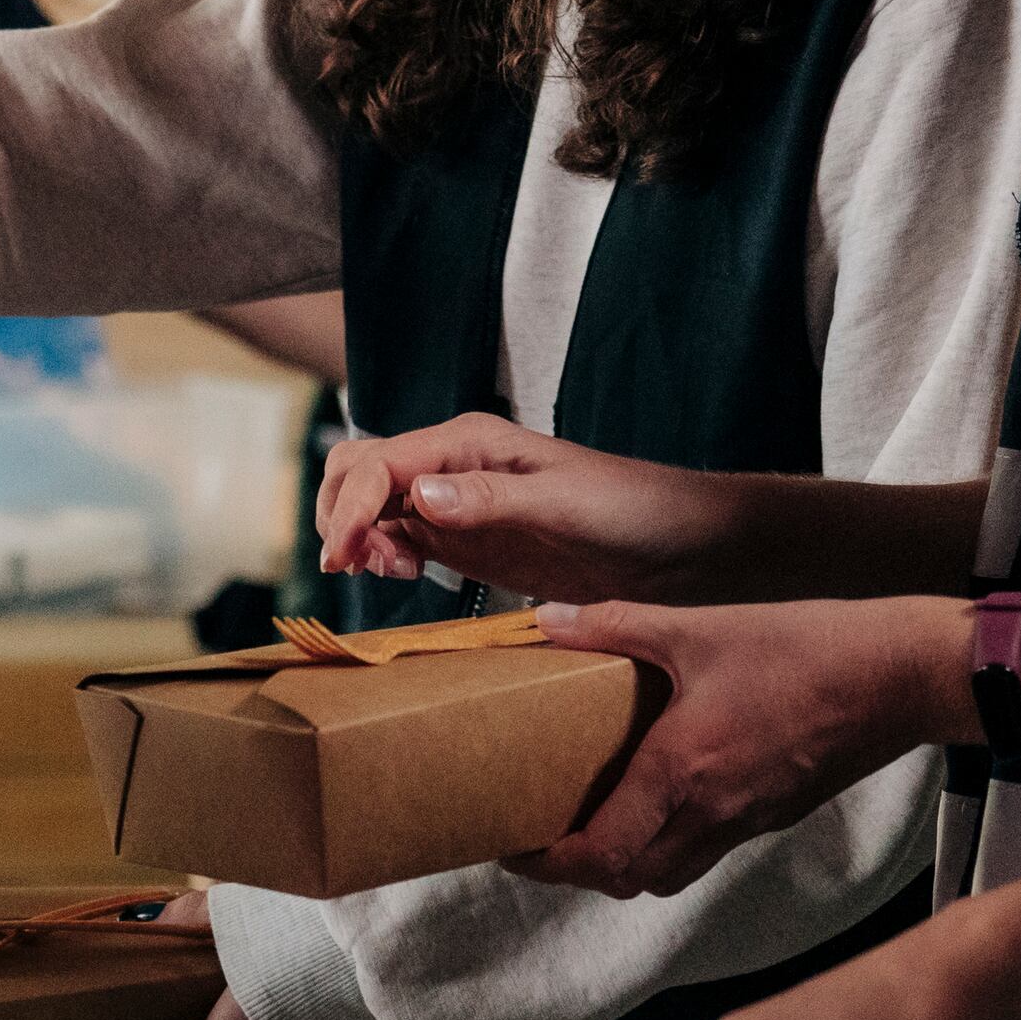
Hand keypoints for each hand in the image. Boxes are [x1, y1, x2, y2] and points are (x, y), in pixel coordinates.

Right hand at [314, 413, 725, 602]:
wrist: (679, 546)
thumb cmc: (632, 510)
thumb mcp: (562, 505)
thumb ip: (489, 500)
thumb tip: (418, 495)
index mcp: (470, 443)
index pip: (380, 463)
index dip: (352, 506)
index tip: (345, 555)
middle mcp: (454, 465)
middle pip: (359, 469)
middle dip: (341, 512)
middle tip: (353, 564)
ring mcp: (457, 504)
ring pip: (373, 506)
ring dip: (360, 537)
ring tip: (382, 574)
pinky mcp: (467, 540)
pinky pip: (401, 538)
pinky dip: (383, 555)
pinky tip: (400, 577)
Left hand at [511, 596, 953, 897]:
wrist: (904, 675)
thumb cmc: (808, 649)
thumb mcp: (701, 626)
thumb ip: (617, 625)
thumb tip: (549, 619)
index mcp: (682, 773)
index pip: (600, 856)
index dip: (548, 865)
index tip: (515, 845)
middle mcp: (712, 814)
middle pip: (627, 881)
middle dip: (578, 871)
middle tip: (544, 835)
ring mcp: (748, 820)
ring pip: (668, 873)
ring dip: (625, 861)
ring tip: (595, 820)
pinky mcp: (775, 812)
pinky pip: (708, 848)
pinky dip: (671, 840)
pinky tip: (662, 793)